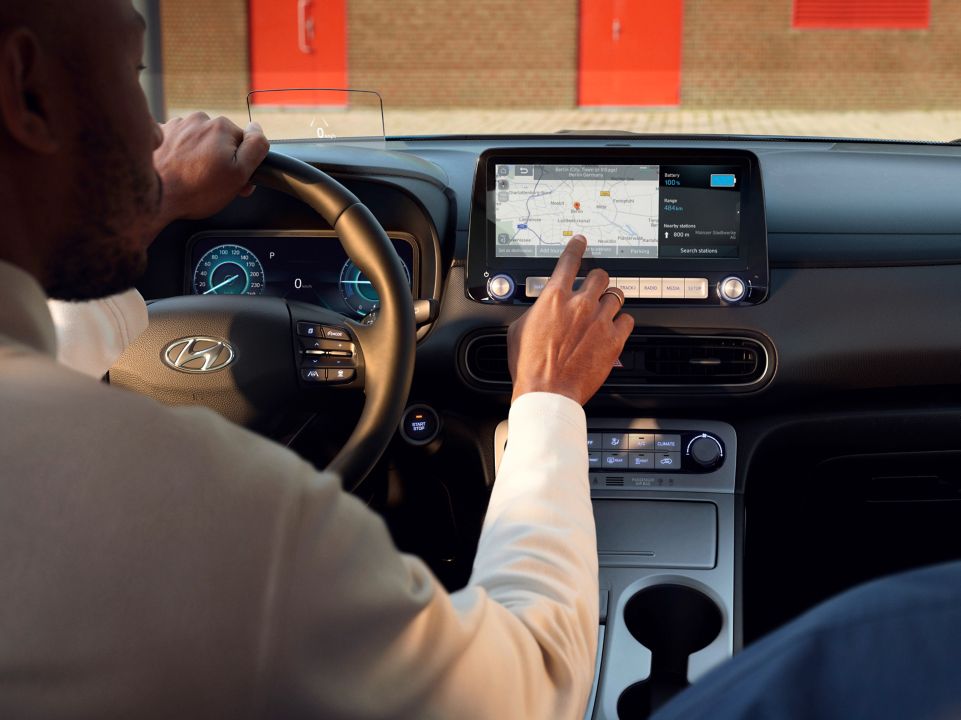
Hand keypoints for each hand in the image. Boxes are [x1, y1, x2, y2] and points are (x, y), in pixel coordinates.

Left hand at [150, 112, 269, 234]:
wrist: (153, 196)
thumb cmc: (196, 190)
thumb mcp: (239, 175)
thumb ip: (255, 148)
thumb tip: (258, 128)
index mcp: (222, 127)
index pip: (243, 143)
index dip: (241, 164)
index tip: (233, 180)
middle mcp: (199, 120)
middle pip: (220, 140)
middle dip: (219, 158)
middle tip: (212, 183)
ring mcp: (176, 125)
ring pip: (198, 141)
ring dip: (199, 155)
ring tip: (192, 177)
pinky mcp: (159, 133)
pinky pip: (178, 142)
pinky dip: (180, 154)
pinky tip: (178, 170)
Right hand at [507, 235, 633, 404]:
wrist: (547, 392)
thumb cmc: (529, 366)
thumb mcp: (519, 330)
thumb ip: (535, 311)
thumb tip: (540, 308)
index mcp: (554, 298)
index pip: (569, 261)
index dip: (576, 247)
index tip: (581, 242)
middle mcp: (580, 305)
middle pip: (600, 275)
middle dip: (597, 280)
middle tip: (594, 288)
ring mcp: (599, 321)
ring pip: (616, 295)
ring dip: (609, 301)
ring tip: (603, 311)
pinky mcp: (613, 340)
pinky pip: (627, 320)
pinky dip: (621, 322)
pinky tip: (612, 328)